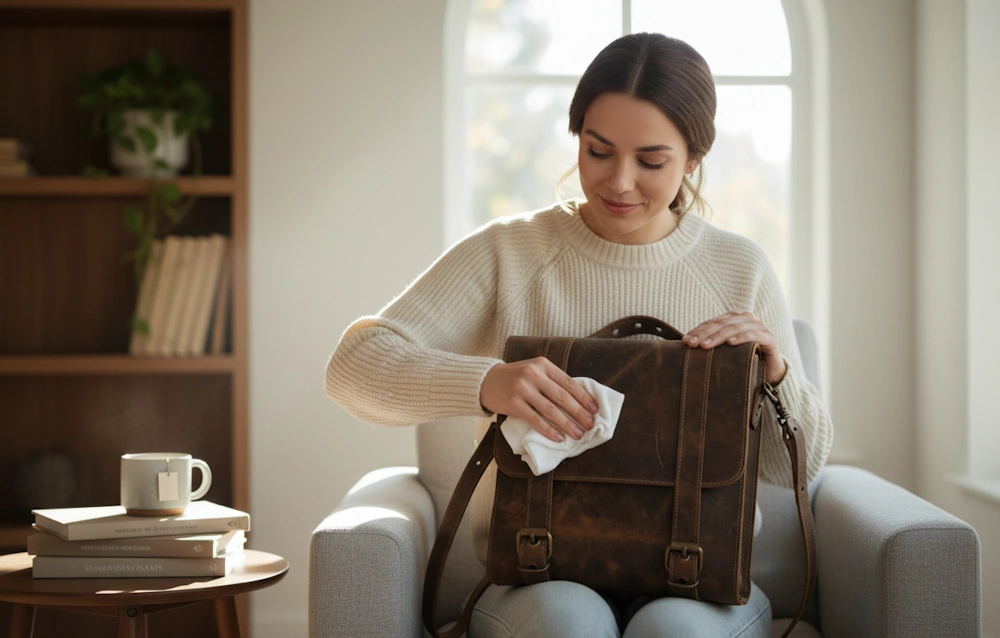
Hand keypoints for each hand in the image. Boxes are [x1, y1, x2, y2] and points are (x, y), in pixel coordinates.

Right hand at [480, 358, 599, 442]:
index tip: (595, 410)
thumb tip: (579, 401)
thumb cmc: (515, 378)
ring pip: (550, 410)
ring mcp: (522, 389)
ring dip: (567, 424)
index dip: (584, 397)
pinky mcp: (513, 404)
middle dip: (579, 413)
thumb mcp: (534, 371)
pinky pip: (535, 420)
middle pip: (562, 397)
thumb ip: (552, 381)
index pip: (569, 382)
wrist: (486, 381)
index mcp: (543, 364)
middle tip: (590, 425)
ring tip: (578, 434)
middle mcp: (533, 374)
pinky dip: (548, 430)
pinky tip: (558, 438)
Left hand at [682, 311, 787, 384]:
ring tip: (706, 346)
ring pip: (735, 327)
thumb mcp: (724, 352)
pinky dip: (741, 338)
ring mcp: (759, 327)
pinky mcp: (770, 338)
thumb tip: (686, 343)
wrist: (769, 372)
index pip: (712, 322)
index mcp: (733, 318)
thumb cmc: (743, 360)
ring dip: (719, 336)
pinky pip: (754, 335)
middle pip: (721, 324)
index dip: (698, 331)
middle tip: (692, 344)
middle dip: (705, 334)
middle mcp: (746, 319)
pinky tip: (731, 343)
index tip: (685, 341)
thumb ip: (710, 344)